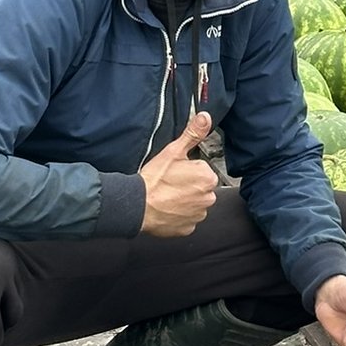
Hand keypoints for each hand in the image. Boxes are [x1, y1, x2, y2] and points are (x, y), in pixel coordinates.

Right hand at [139, 111, 218, 236]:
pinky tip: (166, 209)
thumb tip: (205, 117)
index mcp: (208, 177)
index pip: (202, 171)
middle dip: (188, 186)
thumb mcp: (173, 151)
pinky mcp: (188, 229)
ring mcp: (198, 215)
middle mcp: (208, 198)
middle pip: (200, 188)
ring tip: (166, 197)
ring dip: (184, 201)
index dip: (187, 170)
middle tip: (169, 184)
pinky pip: (186, 220)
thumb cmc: (154, 178)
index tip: (173, 172)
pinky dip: (178, 216)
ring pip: (194, 204)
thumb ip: (192, 134)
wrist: (137, 205)